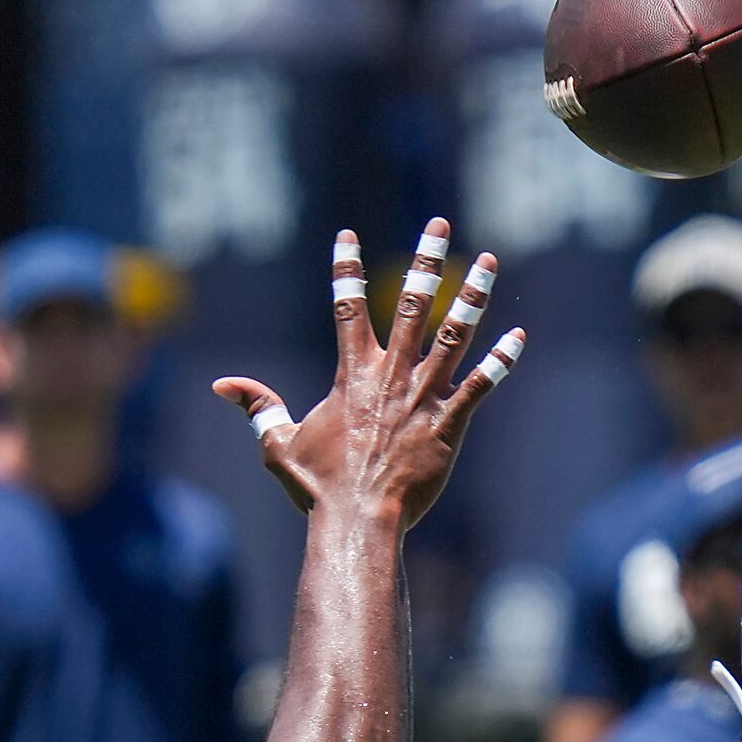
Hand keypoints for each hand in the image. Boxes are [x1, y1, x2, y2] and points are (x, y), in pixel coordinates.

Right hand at [213, 217, 522, 534]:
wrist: (358, 518)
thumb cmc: (317, 487)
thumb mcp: (278, 444)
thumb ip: (259, 407)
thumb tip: (223, 386)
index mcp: (352, 375)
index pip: (347, 307)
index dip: (346, 269)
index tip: (348, 235)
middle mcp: (391, 376)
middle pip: (411, 305)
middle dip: (425, 260)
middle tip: (438, 224)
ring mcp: (422, 397)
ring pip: (453, 335)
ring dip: (472, 296)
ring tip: (488, 262)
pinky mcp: (448, 424)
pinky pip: (480, 385)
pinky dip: (500, 361)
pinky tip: (517, 337)